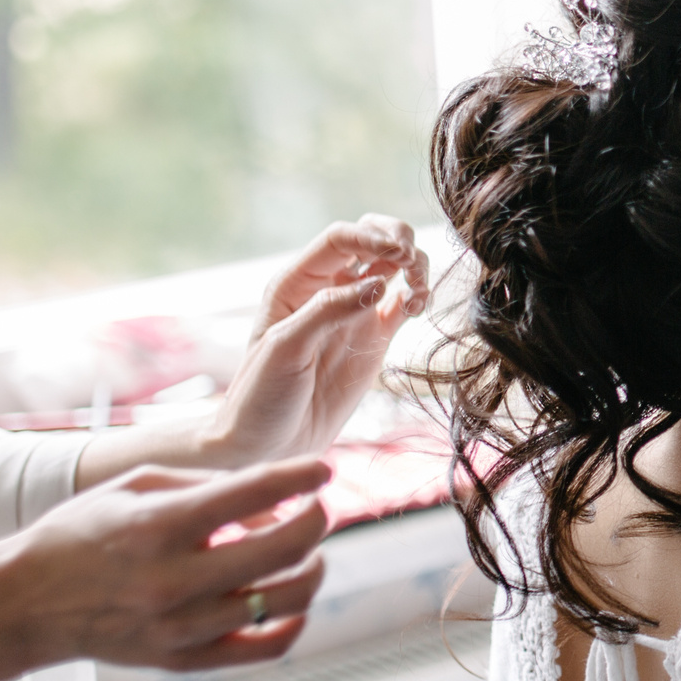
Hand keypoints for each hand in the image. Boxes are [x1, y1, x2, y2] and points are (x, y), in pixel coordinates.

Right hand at [0, 456, 334, 673]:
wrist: (24, 604)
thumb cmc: (81, 534)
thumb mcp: (135, 486)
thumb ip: (208, 486)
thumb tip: (275, 504)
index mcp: (158, 526)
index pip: (253, 492)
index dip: (302, 475)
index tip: (325, 469)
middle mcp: (174, 579)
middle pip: (285, 548)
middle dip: (317, 520)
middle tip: (317, 509)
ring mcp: (182, 627)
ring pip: (287, 599)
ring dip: (312, 568)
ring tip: (304, 553)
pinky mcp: (184, 660)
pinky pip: (266, 648)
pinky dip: (293, 621)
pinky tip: (289, 599)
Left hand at [202, 216, 431, 465]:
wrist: (268, 444)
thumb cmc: (261, 395)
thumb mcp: (285, 348)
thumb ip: (329, 311)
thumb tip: (380, 283)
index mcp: (296, 282)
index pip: (340, 239)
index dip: (372, 236)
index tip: (398, 252)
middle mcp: (327, 289)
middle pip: (371, 239)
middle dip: (398, 239)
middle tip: (411, 263)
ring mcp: (354, 312)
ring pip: (394, 267)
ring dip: (415, 267)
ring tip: (419, 293)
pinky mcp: (375, 338)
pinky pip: (403, 303)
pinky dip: (418, 297)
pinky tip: (418, 309)